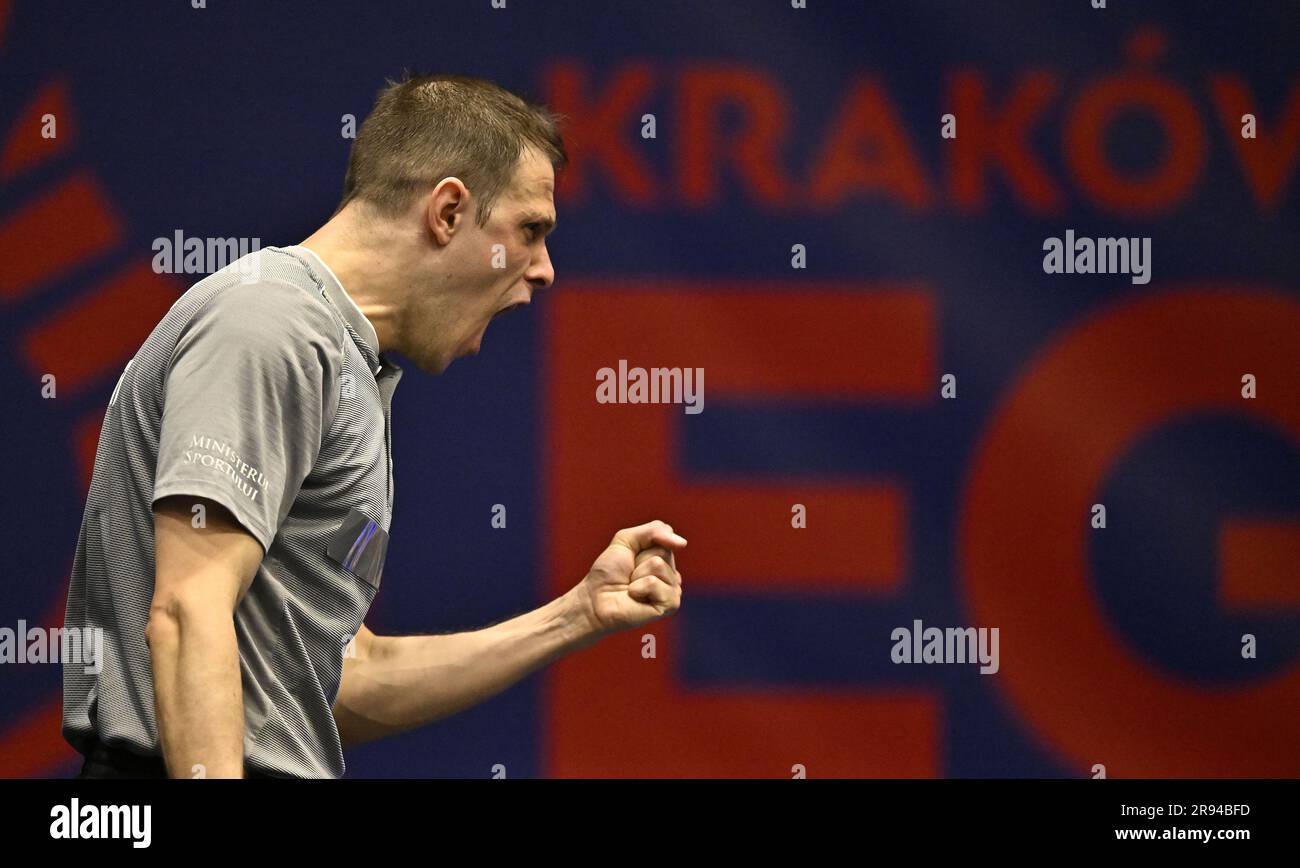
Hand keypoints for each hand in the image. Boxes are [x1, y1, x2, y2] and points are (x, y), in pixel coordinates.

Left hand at [576, 520, 686, 634]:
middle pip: (663, 551)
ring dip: (637, 575)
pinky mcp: (670, 605)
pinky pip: (654, 583)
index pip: (665, 538)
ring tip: (631, 587)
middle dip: (639, 560)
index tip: (630, 559)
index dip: (641, 545)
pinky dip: (638, 588)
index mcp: (666, 560)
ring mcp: (673, 590)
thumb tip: (683, 543)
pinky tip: (635, 597)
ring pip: (658, 565)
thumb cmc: (608, 573)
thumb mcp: (626, 539)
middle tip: (629, 575)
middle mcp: (672, 575)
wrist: (594, 599)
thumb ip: (653, 530)